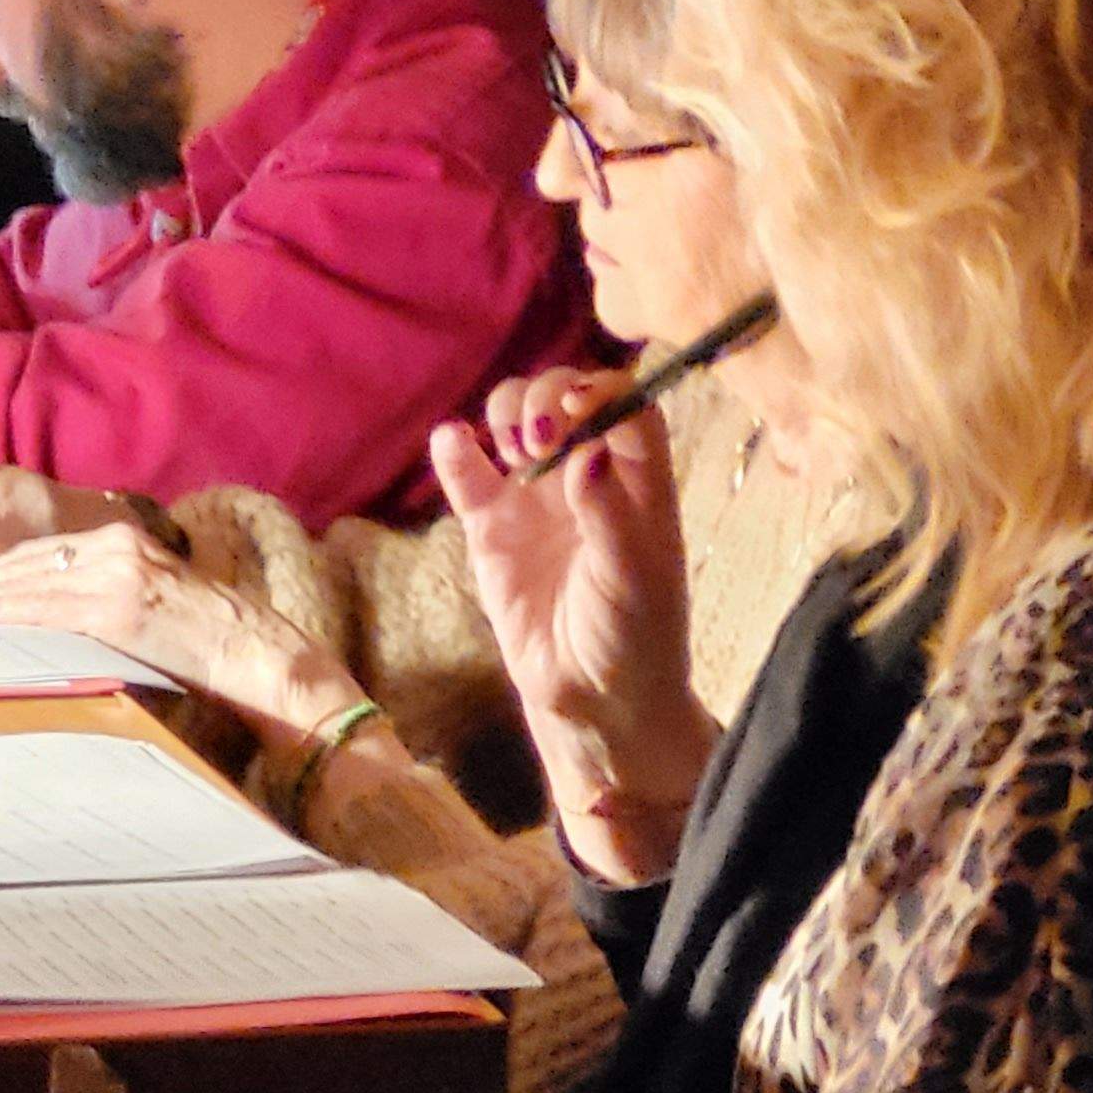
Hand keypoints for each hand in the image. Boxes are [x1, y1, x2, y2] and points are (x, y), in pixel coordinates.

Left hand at [0, 525, 359, 734]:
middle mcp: (112, 548)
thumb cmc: (204, 655)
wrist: (266, 662)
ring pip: (20, 585)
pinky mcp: (121, 602)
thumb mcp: (140, 622)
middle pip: (14, 567)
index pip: (28, 561)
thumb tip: (29, 643)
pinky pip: (45, 611)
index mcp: (116, 547)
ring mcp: (116, 571)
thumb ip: (89, 619)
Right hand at [428, 368, 712, 883]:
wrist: (594, 701)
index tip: (575, 410)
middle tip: (538, 441)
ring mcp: (536, 497)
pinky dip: (456, 451)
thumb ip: (608, 513)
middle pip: (565, 398)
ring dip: (508, 414)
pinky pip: (469, 476)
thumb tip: (587, 452)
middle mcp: (588, 475)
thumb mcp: (633, 579)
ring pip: (516, 421)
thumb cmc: (634, 638)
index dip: (600, 391)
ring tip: (514, 453)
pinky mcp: (491, 528)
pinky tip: (454, 443)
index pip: (624, 405)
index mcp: (638, 481)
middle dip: (548, 398)